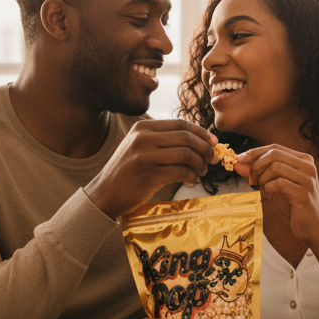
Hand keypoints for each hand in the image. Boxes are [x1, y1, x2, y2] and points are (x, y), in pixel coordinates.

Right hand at [85, 120, 216, 219]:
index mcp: (143, 128)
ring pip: (186, 154)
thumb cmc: (127, 172)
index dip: (201, 132)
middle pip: (186, 137)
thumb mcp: (139, 147)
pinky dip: (192, 176)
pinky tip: (191, 180)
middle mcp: (143, 138)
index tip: (213, 142)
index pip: (180, 124)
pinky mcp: (149, 175)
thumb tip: (199, 139)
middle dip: (205, 148)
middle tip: (213, 158)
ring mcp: (145, 156)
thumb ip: (163, 140)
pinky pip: (180, 172)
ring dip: (200, 164)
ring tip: (202, 172)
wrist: (104, 193)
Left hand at [234, 145, 318, 245]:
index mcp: (303, 160)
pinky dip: (268, 189)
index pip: (274, 148)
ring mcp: (307, 179)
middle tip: (251, 180)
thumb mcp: (274, 186)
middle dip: (256, 165)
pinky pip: (278, 183)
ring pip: (275, 167)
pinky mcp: (303, 193)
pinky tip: (270, 197)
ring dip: (262, 179)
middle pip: (274, 154)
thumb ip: (259, 173)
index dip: (255, 152)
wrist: (313, 228)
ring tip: (263, 191)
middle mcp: (308, 166)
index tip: (239, 160)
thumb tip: (238, 164)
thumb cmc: (294, 206)